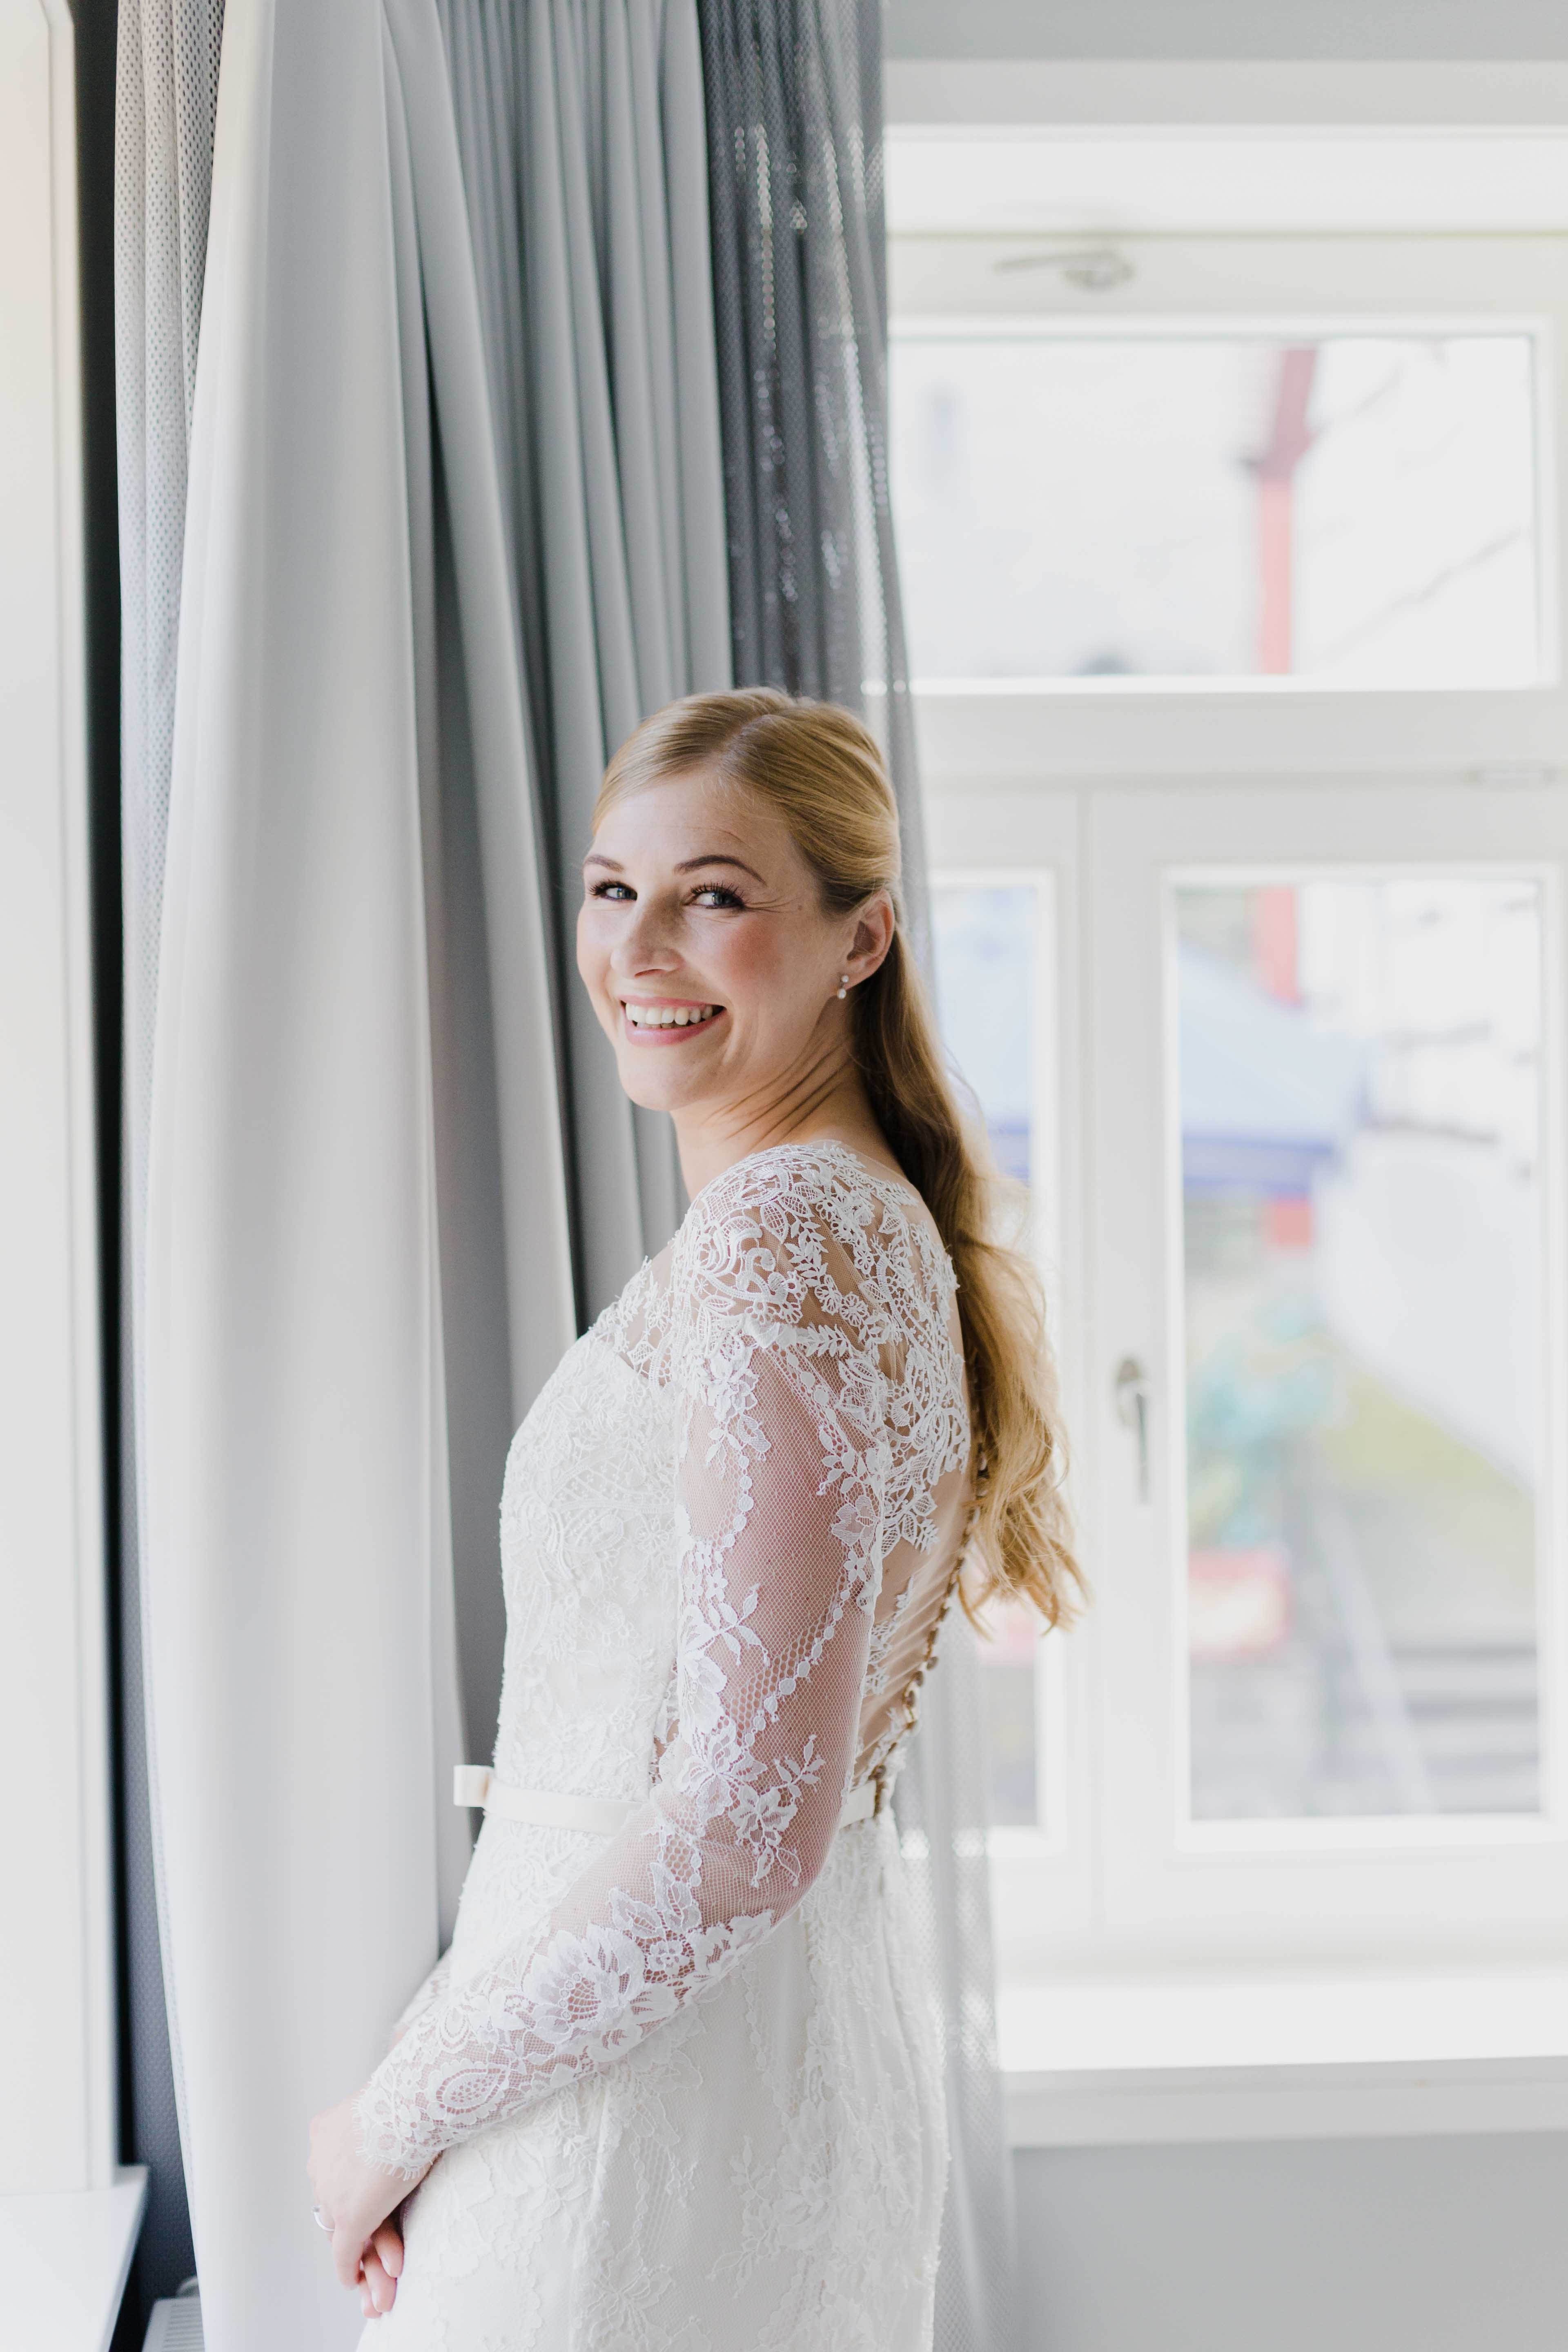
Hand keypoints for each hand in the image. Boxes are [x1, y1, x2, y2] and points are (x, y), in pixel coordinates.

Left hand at [307, 2091, 424, 2305]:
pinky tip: (355, 2283)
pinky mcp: (348, 2217)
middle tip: (370, 2247)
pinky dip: (349, 2268)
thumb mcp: (389, 2098)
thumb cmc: (411, 2090)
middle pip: (337, 2203)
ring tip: (378, 2274)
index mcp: (325, 2133)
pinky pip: (344, 2252)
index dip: (353, 2192)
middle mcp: (320, 2164)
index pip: (338, 2174)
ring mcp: (331, 2192)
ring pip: (343, 2228)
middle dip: (354, 2228)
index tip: (365, 2201)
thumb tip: (405, 2080)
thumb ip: (383, 2109)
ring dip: (363, 2253)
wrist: (410, 2101)